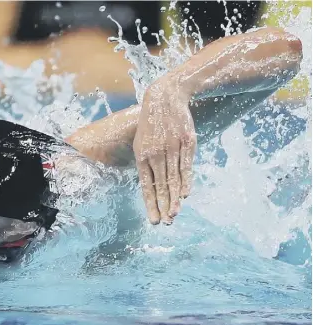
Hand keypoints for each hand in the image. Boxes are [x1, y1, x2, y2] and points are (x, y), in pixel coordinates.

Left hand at [133, 77, 196, 224]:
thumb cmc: (151, 124)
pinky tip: (185, 195)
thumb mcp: (141, 142)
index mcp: (142, 155)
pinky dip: (186, 181)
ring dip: (174, 199)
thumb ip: (145, 164)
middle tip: (166, 223)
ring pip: (174, 179)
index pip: (146, 185)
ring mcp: (172, 148)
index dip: (150, 204)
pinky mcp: (187, 142)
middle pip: (161, 185)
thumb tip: (150, 186)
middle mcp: (156, 153)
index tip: (153, 220)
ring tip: (175, 214)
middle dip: (163, 206)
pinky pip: (187, 166)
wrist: (165, 97)